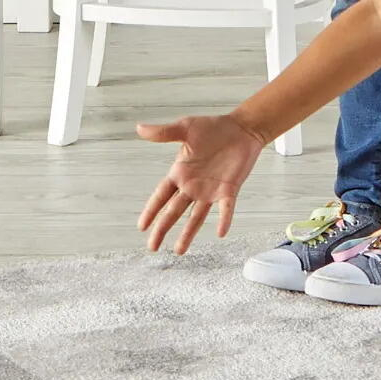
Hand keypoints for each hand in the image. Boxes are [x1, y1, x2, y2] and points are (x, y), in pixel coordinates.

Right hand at [136, 114, 264, 253]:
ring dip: (188, 233)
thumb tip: (139, 128)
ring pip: (196, 217)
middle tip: (152, 247)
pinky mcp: (229, 189)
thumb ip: (163, 132)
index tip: (141, 227)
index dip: (151, 211)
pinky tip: (221, 232)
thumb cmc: (212, 128)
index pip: (161, 196)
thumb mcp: (185, 128)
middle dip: (162, 229)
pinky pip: (226, 208)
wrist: (241, 129)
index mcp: (180, 173)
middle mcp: (193, 186)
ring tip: (179, 251)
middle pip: (173, 211)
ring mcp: (211, 190)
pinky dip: (224, 220)